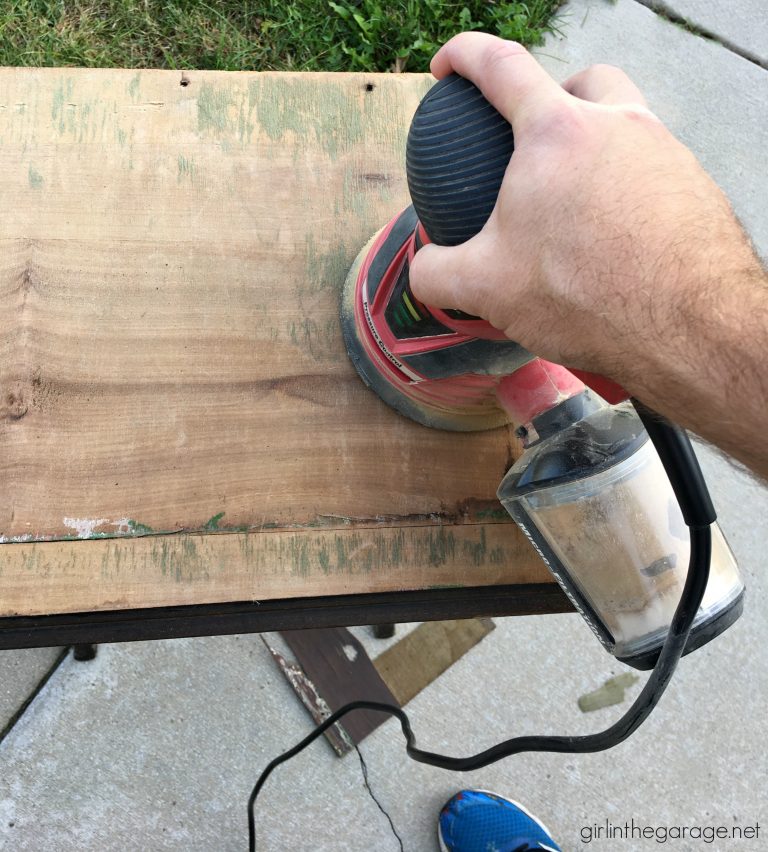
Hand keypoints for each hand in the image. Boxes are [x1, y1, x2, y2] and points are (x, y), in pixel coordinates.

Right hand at [408, 34, 758, 390]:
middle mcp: (618, 125)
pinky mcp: (695, 187)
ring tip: (575, 197)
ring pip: (626, 122)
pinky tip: (613, 233)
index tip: (447, 67)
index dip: (464, 56)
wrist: (683, 327)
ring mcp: (665, 152)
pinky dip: (626, 185)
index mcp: (557, 131)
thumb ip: (436, 272)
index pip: (501, 65)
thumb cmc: (582, 294)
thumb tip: (422, 269)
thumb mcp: (484, 288)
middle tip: (536, 138)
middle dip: (555, 93)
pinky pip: (652, 168)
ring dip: (596, 144)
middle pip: (584, 81)